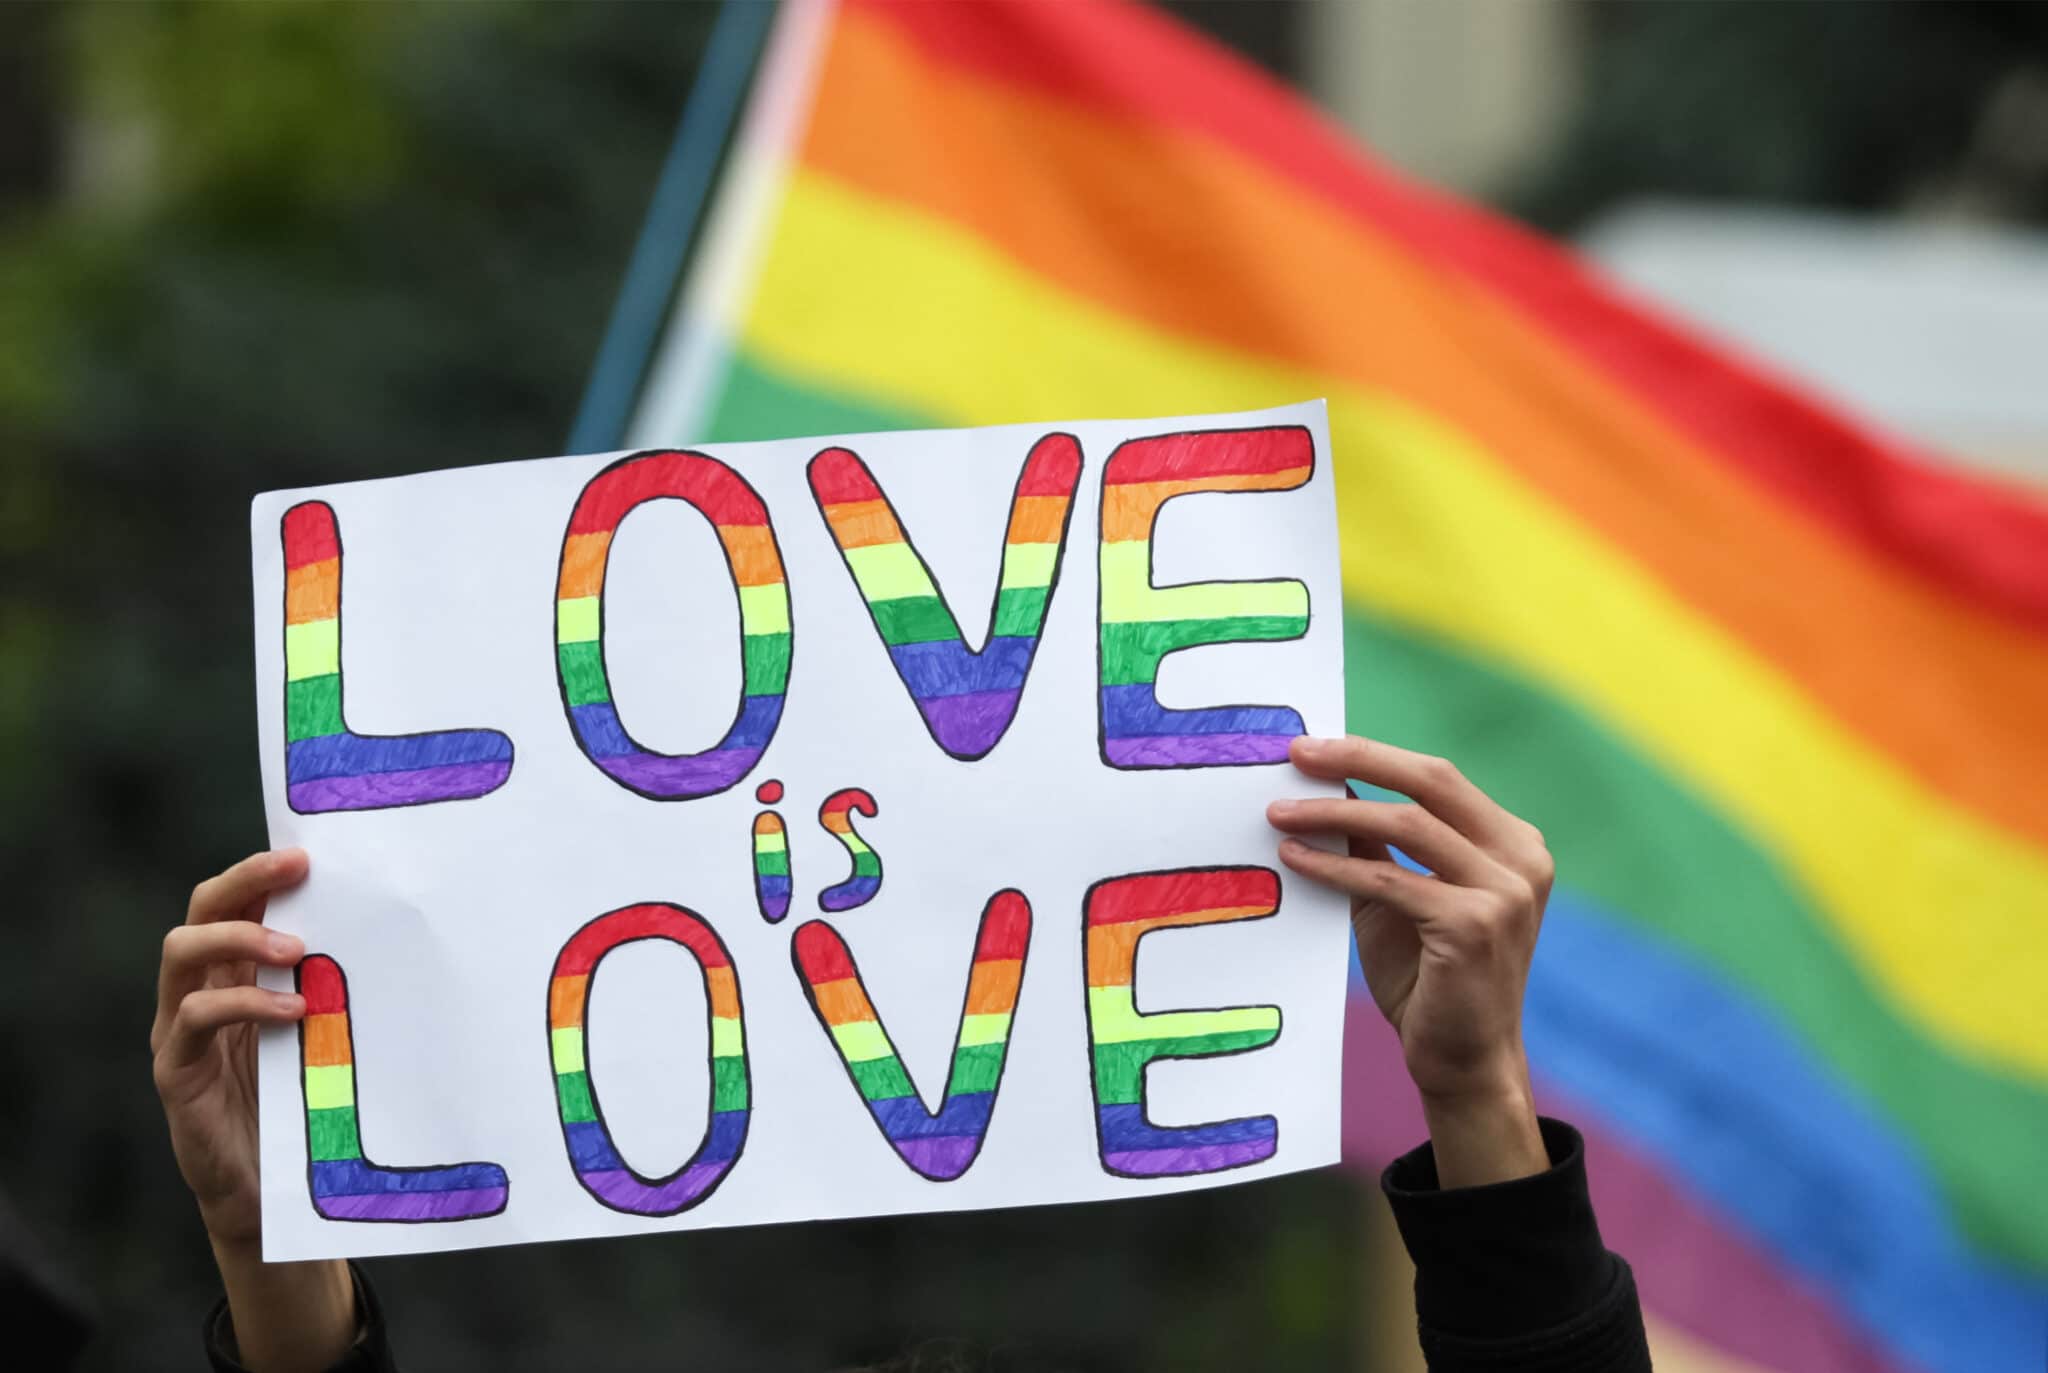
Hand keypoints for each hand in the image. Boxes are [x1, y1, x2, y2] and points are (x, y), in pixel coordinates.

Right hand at [153, 849, 310, 1244]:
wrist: (273, 1190)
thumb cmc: (306, 1101)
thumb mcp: (326, 1030)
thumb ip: (336, 985)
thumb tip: (395, 931)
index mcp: (237, 973)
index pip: (234, 900)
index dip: (261, 870)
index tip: (309, 851)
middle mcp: (200, 990)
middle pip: (202, 911)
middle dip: (245, 880)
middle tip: (296, 870)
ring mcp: (180, 1029)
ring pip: (182, 953)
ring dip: (239, 938)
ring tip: (295, 948)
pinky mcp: (177, 1071)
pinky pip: (194, 1019)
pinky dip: (243, 1005)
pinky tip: (292, 1011)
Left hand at [1268, 736, 1552, 1187]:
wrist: (1463, 1062)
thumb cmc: (1430, 980)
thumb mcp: (1399, 898)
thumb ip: (1377, 844)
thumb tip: (1329, 785)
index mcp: (1513, 843)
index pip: (1438, 778)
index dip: (1374, 755)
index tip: (1313, 747)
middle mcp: (1521, 859)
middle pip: (1431, 781)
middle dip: (1358, 759)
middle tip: (1297, 752)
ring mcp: (1505, 891)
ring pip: (1407, 824)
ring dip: (1333, 813)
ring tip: (1278, 812)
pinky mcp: (1473, 925)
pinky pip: (1388, 879)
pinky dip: (1335, 865)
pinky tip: (1294, 857)